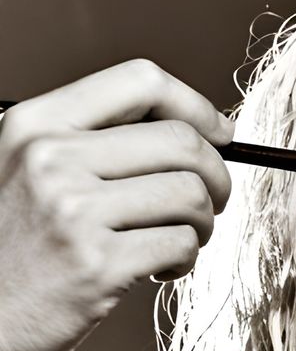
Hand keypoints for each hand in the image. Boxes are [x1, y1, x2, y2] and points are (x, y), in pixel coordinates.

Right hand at [0, 60, 232, 350]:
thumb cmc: (15, 248)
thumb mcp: (29, 170)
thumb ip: (91, 142)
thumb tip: (191, 133)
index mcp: (37, 122)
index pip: (140, 81)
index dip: (195, 107)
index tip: (219, 136)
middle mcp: (52, 157)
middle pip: (180, 141)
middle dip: (216, 175)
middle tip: (214, 202)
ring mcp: (74, 210)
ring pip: (190, 194)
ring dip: (203, 222)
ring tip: (179, 240)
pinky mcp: (97, 263)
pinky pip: (180, 243)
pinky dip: (184, 259)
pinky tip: (158, 269)